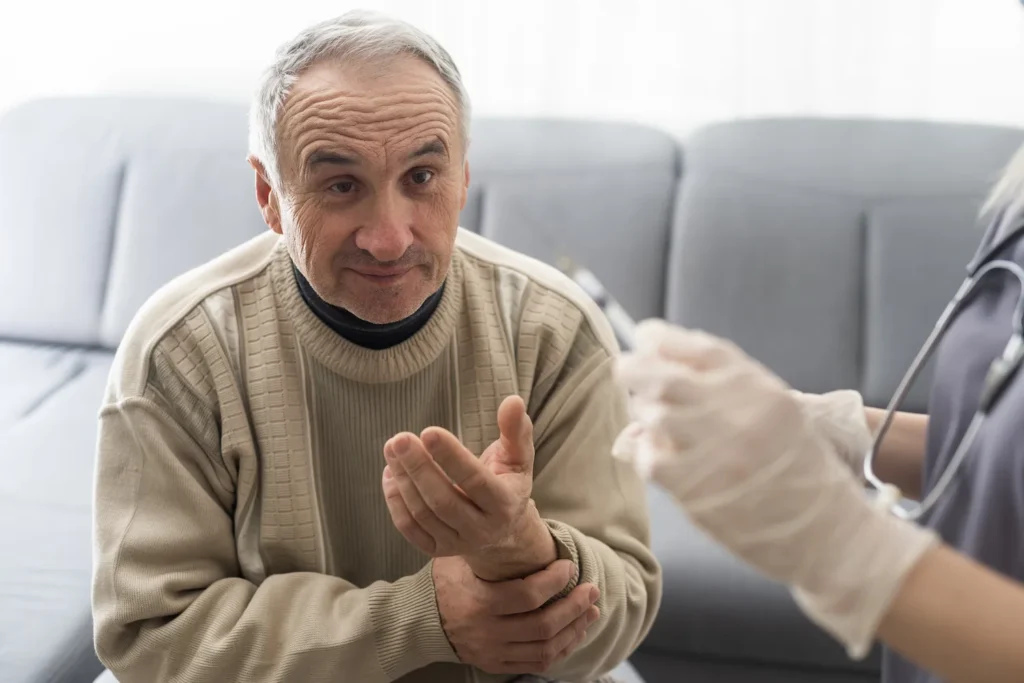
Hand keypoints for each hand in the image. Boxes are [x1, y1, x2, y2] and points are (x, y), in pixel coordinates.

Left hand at [382, 395, 556, 578]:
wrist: (504, 531)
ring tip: (392, 450)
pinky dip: (395, 501)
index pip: (474, 481)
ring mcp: (458, 543)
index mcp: (505, 504)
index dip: (450, 457)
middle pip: (442, 500)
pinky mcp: (437, 550)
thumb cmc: (508, 483)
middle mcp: (482, 529)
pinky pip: (409, 528)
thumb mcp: (519, 458)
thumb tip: (513, 400)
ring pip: (423, 514)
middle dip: (418, 468)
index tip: (428, 431)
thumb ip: (515, 430)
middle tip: (400, 439)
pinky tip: (390, 474)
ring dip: (403, 480)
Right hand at [434, 556, 599, 674]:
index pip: (528, 596)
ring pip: (545, 648)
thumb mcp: (459, 558)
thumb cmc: (444, 582)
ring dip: (574, 629)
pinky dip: (561, 649)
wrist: (420, 620)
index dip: (555, 581)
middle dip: (574, 607)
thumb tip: (514, 511)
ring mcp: (493, 652)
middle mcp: (488, 632)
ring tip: (590, 611)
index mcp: (479, 603)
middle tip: (592, 589)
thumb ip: (485, 544)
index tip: (569, 566)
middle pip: (543, 625)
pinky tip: (574, 632)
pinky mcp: (497, 664)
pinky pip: (538, 663)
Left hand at [614, 319, 937, 658]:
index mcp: (760, 389)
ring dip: (644, 413)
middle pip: (664, 377)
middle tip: (624, 369)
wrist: (829, 533)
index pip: (700, 349)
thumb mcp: (781, 412)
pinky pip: (650, 458)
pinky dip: (645, 452)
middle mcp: (737, 413)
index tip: (645, 335)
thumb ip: (729, 388)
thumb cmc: (802, 470)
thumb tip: (666, 362)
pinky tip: (654, 455)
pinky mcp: (697, 488)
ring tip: (651, 420)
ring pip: (652, 415)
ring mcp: (716, 450)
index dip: (663, 339)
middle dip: (635, 369)